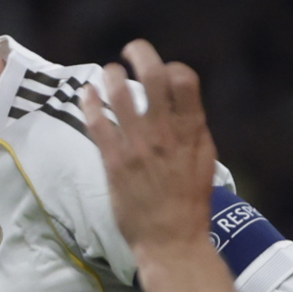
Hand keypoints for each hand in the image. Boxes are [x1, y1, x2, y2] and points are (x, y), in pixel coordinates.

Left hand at [83, 40, 221, 264]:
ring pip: (120, 94)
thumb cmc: (190, 204)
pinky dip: (90, 102)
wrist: (172, 242)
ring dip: (112, 75)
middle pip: (153, 76)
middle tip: (132, 49)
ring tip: (108, 72)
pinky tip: (88, 93)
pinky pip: (98, 123)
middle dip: (141, 53)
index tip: (165, 71)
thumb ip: (193, 131)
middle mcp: (166, 134)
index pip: (184, 79)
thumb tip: (183, 105)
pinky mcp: (115, 164)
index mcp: (192, 132)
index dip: (173, 67)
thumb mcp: (204, 162)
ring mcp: (139, 148)